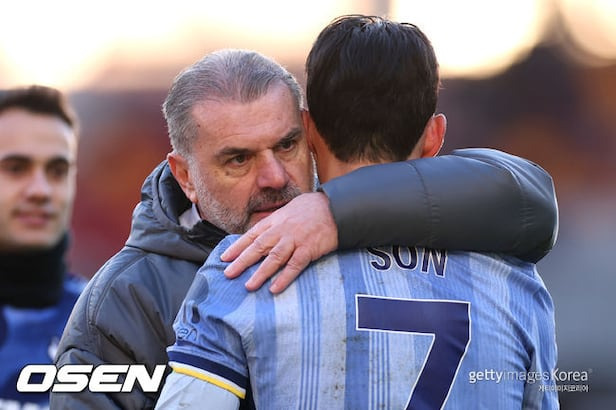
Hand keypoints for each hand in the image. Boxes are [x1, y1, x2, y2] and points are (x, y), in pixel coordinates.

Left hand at [221, 192, 337, 292]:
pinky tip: (275, 288)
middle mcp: (282, 230)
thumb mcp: (288, 210)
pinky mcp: (309, 249)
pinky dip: (284, 278)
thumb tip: (261, 234)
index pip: (252, 235)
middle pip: (258, 247)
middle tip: (228, 274)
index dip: (237, 247)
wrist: (335, 207)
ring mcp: (295, 240)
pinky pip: (294, 265)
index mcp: (275, 221)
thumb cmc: (311, 208)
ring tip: (248, 286)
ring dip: (260, 273)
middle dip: (242, 261)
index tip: (224, 258)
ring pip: (274, 258)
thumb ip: (275, 223)